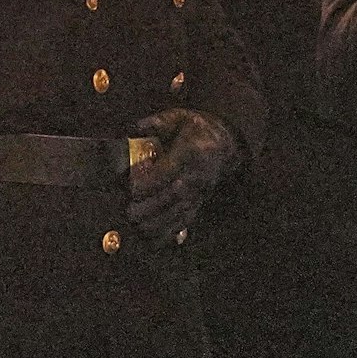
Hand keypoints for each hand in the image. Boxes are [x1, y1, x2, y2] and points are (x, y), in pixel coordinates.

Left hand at [128, 110, 239, 245]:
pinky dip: (172, 231)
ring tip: (139, 228)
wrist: (225, 143)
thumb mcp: (179, 117)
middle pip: (174, 195)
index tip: (132, 188)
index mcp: (191, 152)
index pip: (170, 170)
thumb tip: (134, 127)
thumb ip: (158, 122)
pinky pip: (187, 219)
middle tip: (130, 213)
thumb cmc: (197, 128)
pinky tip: (157, 240)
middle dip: (152, 207)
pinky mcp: (200, 201)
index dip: (151, 181)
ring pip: (180, 211)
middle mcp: (197, 174)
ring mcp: (200, 190)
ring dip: (160, 223)